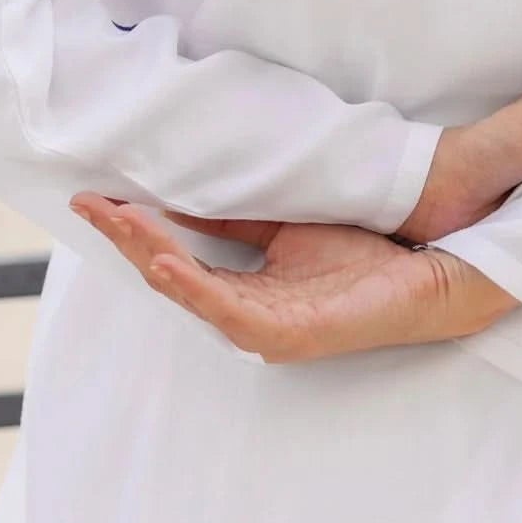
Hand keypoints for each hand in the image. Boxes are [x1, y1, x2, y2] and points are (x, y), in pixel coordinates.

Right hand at [68, 197, 516, 361]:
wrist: (431, 269)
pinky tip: (169, 266)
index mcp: (248, 287)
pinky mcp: (291, 335)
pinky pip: (233, 313)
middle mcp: (250, 311)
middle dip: (130, 239)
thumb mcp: (293, 220)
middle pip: (174, 274)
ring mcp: (268, 327)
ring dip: (153, 256)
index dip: (137, 228)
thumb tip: (190, 187)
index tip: (97, 198)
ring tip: (121, 225)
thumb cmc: (367, 249)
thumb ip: (244, 212)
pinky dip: (197, 290)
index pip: (178, 255)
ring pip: (194, 293)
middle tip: (90, 205)